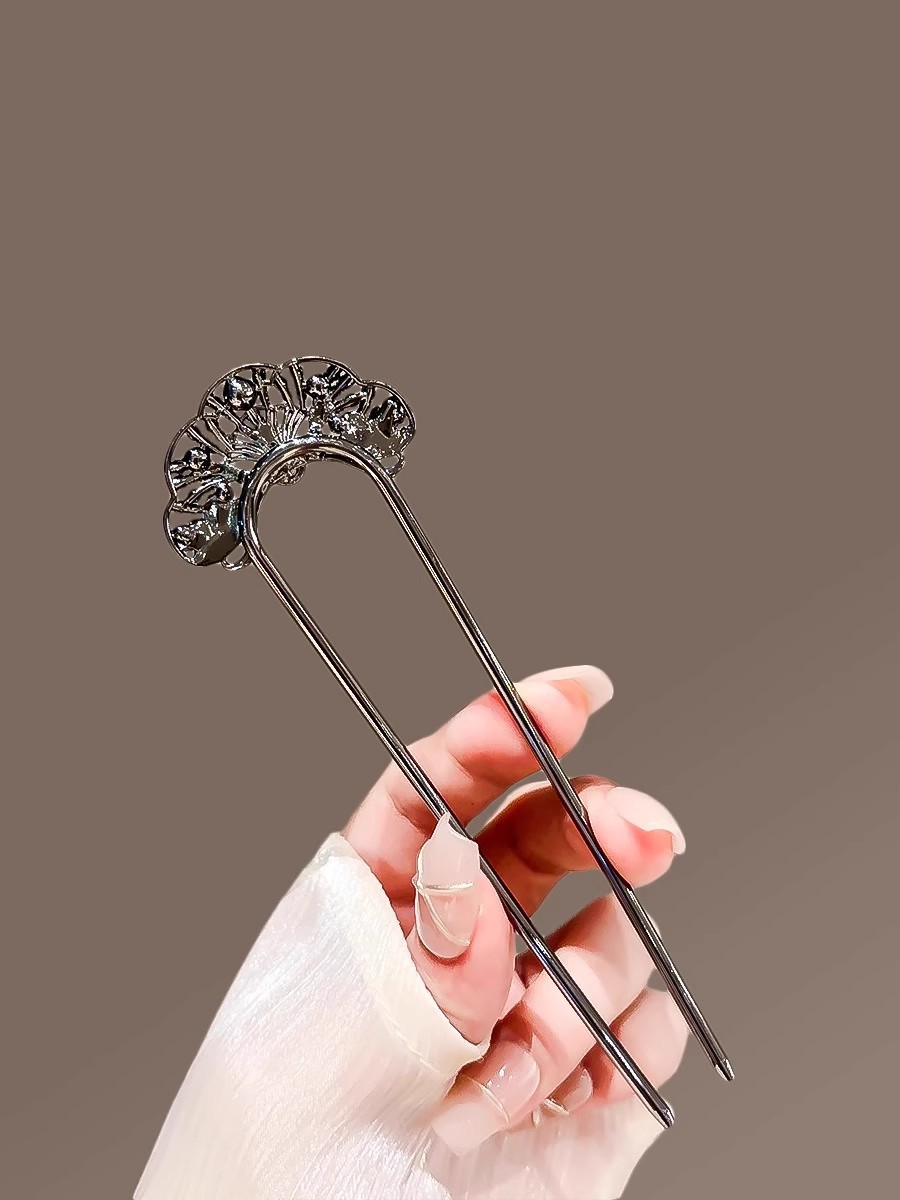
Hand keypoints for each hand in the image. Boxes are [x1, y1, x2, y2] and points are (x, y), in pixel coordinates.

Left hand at [344, 665, 687, 1156]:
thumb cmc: (306, 1141)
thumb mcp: (351, 1028)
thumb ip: (427, 948)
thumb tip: (467, 859)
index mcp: (385, 897)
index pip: (445, 788)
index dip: (504, 733)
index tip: (568, 698)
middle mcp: (467, 935)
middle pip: (550, 839)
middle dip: (602, 829)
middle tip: (645, 836)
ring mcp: (532, 998)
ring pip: (605, 939)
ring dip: (576, 1001)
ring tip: (510, 1078)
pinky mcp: (587, 1069)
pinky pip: (644, 1029)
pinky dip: (621, 1056)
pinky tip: (573, 1096)